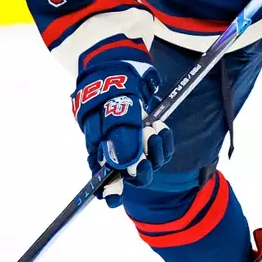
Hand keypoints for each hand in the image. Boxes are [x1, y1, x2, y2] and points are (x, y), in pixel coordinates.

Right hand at [72, 60, 175, 206]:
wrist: (121, 62)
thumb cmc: (112, 87)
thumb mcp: (116, 111)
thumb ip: (122, 139)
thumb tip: (124, 167)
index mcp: (98, 147)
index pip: (101, 179)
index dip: (108, 191)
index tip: (113, 199)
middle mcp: (114, 148)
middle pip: (128, 175)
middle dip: (141, 170)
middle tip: (146, 159)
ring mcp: (132, 141)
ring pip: (147, 162)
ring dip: (155, 151)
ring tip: (154, 131)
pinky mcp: (148, 133)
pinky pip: (159, 149)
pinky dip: (163, 141)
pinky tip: (160, 128)